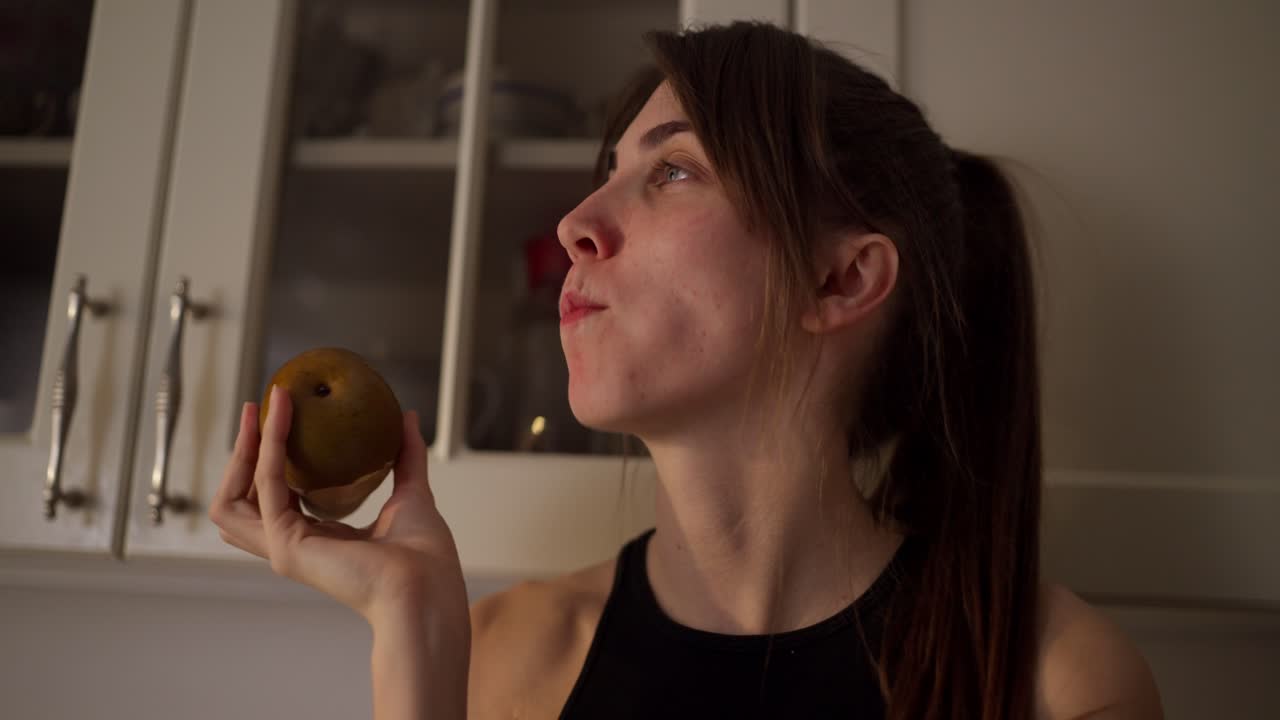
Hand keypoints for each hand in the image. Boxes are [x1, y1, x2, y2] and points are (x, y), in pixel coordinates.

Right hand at [210, 385, 468, 627]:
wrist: (429, 588)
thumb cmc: (425, 559)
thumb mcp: (413, 494)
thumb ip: (406, 458)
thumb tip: (408, 418)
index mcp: (318, 539)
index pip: (274, 499)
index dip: (268, 461)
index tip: (280, 418)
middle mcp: (294, 546)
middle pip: (240, 502)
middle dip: (241, 456)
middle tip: (255, 410)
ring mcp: (285, 549)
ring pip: (234, 499)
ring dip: (243, 450)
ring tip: (258, 409)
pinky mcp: (288, 546)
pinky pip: (268, 486)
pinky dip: (269, 448)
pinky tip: (281, 417)